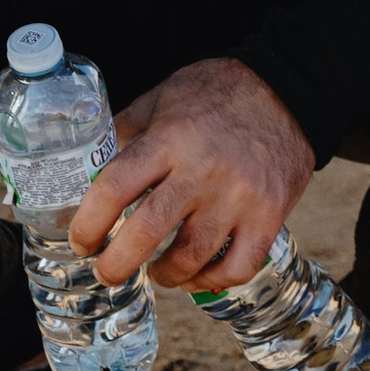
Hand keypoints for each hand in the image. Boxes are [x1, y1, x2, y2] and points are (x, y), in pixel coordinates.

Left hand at [71, 57, 312, 290]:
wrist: (288, 89)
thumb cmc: (218, 92)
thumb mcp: (164, 96)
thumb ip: (129, 129)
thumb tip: (89, 161)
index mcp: (168, 139)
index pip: (115, 188)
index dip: (89, 222)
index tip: (82, 241)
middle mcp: (201, 171)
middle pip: (147, 232)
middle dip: (116, 264)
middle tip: (106, 272)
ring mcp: (238, 197)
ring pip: (191, 258)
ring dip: (165, 275)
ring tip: (154, 272)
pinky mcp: (269, 216)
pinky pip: (237, 267)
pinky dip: (211, 281)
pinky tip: (197, 274)